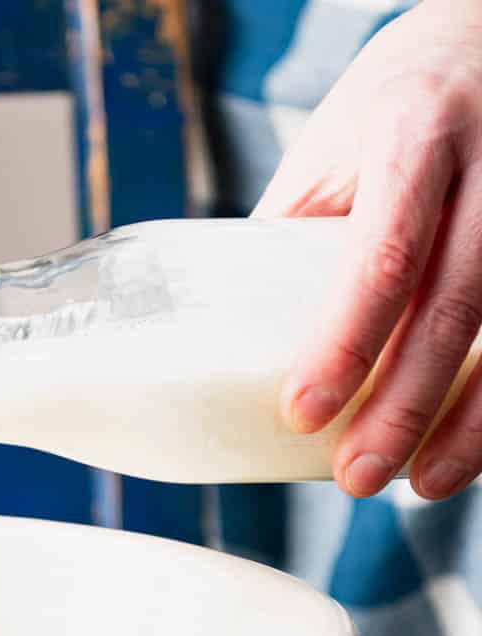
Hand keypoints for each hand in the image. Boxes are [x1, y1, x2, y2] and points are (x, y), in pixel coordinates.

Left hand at [255, 0, 481, 499]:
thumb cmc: (391, 105)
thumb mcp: (331, 152)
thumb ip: (292, 236)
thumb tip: (225, 342)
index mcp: (413, 137)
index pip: (382, 254)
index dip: (345, 343)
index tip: (301, 414)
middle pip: (454, 304)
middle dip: (403, 405)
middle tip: (356, 479)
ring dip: (471, 421)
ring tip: (422, 484)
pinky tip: (477, 446)